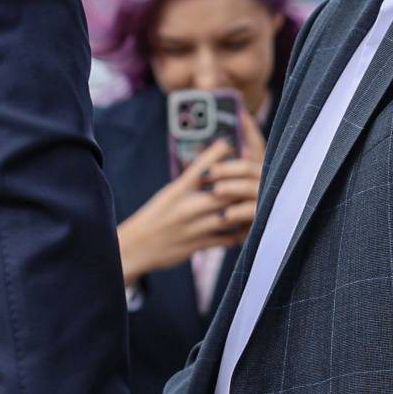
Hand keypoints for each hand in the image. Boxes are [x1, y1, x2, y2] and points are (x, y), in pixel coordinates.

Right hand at [118, 137, 260, 283]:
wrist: (135, 246)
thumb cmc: (156, 216)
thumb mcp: (171, 193)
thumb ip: (193, 180)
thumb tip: (216, 164)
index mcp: (178, 190)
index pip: (201, 167)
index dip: (219, 155)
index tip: (233, 147)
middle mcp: (185, 207)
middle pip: (223, 193)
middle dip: (241, 188)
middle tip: (257, 182)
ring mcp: (192, 227)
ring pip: (228, 217)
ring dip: (244, 212)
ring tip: (256, 206)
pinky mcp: (196, 246)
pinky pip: (224, 239)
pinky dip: (237, 235)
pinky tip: (245, 229)